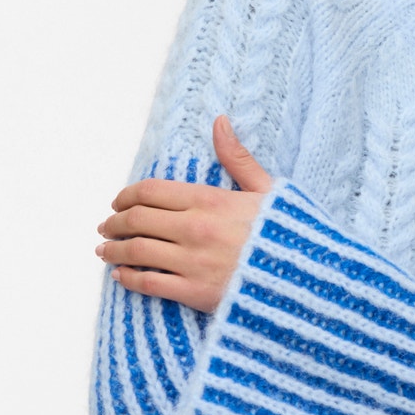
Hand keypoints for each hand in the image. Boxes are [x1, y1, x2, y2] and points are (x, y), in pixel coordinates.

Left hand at [95, 116, 274, 312]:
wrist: (310, 279)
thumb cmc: (290, 234)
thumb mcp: (268, 189)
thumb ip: (237, 158)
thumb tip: (219, 121)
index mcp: (210, 200)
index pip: (151, 191)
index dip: (127, 196)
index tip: (118, 202)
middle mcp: (195, 228)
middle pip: (137, 220)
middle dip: (114, 223)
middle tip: (106, 227)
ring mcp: (193, 262)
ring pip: (136, 251)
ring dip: (114, 251)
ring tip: (105, 251)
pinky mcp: (195, 292)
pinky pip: (149, 284)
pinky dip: (129, 279)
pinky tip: (121, 277)